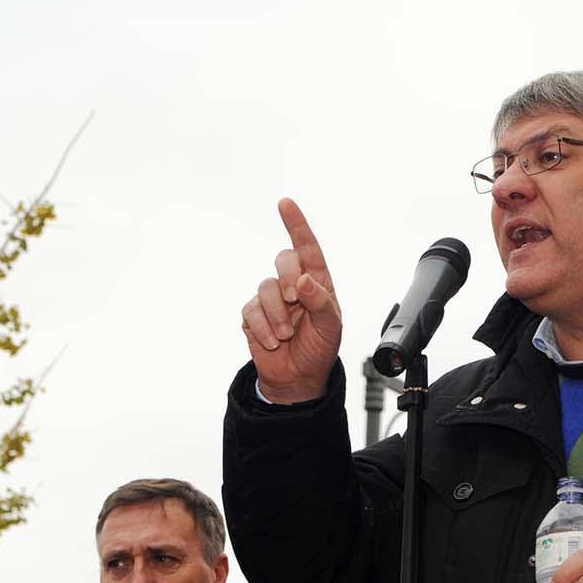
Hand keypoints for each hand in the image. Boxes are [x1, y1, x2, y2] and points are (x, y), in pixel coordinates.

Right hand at [240, 198, 343, 402]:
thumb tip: (304, 280)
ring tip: (286, 335)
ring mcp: (271, 299)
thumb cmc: (320, 349)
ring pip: (265, 287)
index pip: (307, 248)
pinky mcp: (253, 315)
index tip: (285, 203)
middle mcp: (292, 285)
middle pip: (283, 259)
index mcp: (317, 282)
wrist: (298, 378)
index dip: (296, 224)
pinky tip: (273, 342)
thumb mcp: (331, 328)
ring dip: (277, 314)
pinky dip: (262, 328)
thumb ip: (321, 302)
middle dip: (288, 276)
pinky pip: (251, 311)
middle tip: (296, 298)